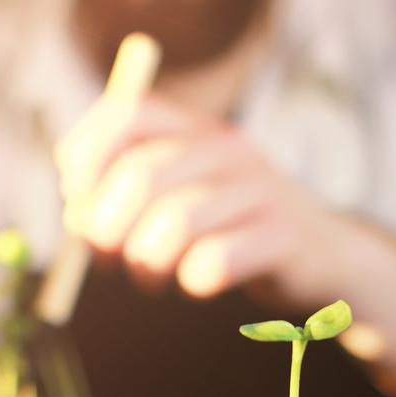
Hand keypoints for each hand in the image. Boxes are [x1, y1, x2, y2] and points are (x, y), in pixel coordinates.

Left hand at [55, 95, 349, 299]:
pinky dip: (194, 280)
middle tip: (110, 261)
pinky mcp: (283, 236)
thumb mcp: (177, 198)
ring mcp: (260, 189)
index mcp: (196, 128)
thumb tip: (74, 212)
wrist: (321, 258)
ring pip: (174, 224)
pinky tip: (200, 283)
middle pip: (141, 177)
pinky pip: (215, 261)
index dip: (87, 156)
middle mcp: (228, 148)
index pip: (128, 114)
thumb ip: (122, 196)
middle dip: (108, 230)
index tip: (78, 201)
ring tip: (152, 279)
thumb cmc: (229, 231)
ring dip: (146, 264)